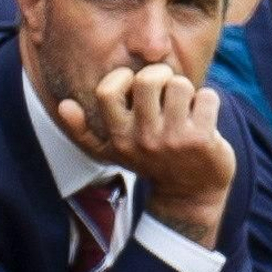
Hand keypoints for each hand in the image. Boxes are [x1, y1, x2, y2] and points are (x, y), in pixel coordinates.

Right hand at [57, 65, 235, 246]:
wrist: (189, 195)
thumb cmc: (150, 162)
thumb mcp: (112, 152)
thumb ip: (83, 130)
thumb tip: (63, 105)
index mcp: (119, 137)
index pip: (107, 91)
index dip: (122, 78)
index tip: (134, 87)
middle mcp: (144, 139)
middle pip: (148, 79)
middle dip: (161, 76)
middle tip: (166, 90)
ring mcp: (174, 139)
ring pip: (180, 84)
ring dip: (187, 91)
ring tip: (184, 107)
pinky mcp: (202, 139)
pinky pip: (207, 96)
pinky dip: (208, 101)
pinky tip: (202, 117)